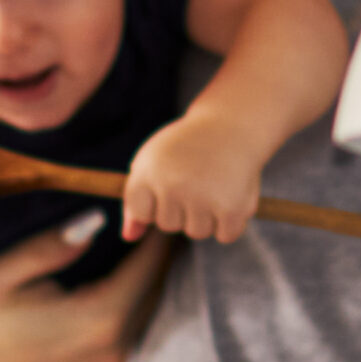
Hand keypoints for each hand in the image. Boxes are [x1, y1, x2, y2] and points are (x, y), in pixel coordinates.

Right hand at [0, 218, 175, 361]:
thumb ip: (48, 247)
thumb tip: (96, 221)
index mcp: (96, 321)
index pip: (150, 267)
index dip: (159, 231)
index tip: (161, 199)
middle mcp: (112, 350)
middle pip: (157, 288)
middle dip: (160, 249)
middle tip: (160, 208)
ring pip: (150, 307)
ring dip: (151, 272)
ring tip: (147, 231)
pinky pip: (136, 324)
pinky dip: (138, 294)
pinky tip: (128, 267)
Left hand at [122, 113, 265, 241]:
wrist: (232, 124)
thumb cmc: (186, 146)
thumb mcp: (152, 163)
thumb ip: (135, 202)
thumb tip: (128, 237)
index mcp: (148, 172)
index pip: (141, 213)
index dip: (155, 202)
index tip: (167, 181)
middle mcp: (173, 186)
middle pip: (168, 225)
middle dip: (182, 208)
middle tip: (196, 176)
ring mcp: (203, 198)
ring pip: (196, 232)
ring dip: (206, 215)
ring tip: (214, 183)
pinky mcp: (232, 209)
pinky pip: (225, 235)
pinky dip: (230, 222)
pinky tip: (231, 194)